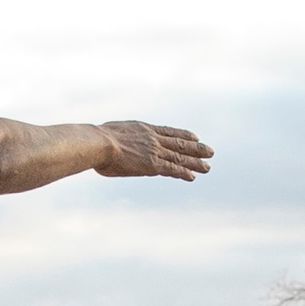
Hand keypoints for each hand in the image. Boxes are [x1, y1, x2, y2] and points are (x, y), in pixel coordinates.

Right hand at [94, 122, 212, 180]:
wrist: (98, 143)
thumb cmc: (94, 140)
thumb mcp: (107, 134)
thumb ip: (115, 140)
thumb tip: (106, 147)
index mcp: (143, 129)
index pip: (168, 131)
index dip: (183, 135)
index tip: (195, 137)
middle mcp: (153, 139)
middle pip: (179, 143)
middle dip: (196, 148)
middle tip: (210, 152)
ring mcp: (154, 151)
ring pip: (180, 157)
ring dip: (195, 162)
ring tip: (207, 167)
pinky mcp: (152, 165)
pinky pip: (172, 169)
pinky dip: (183, 172)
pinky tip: (192, 177)